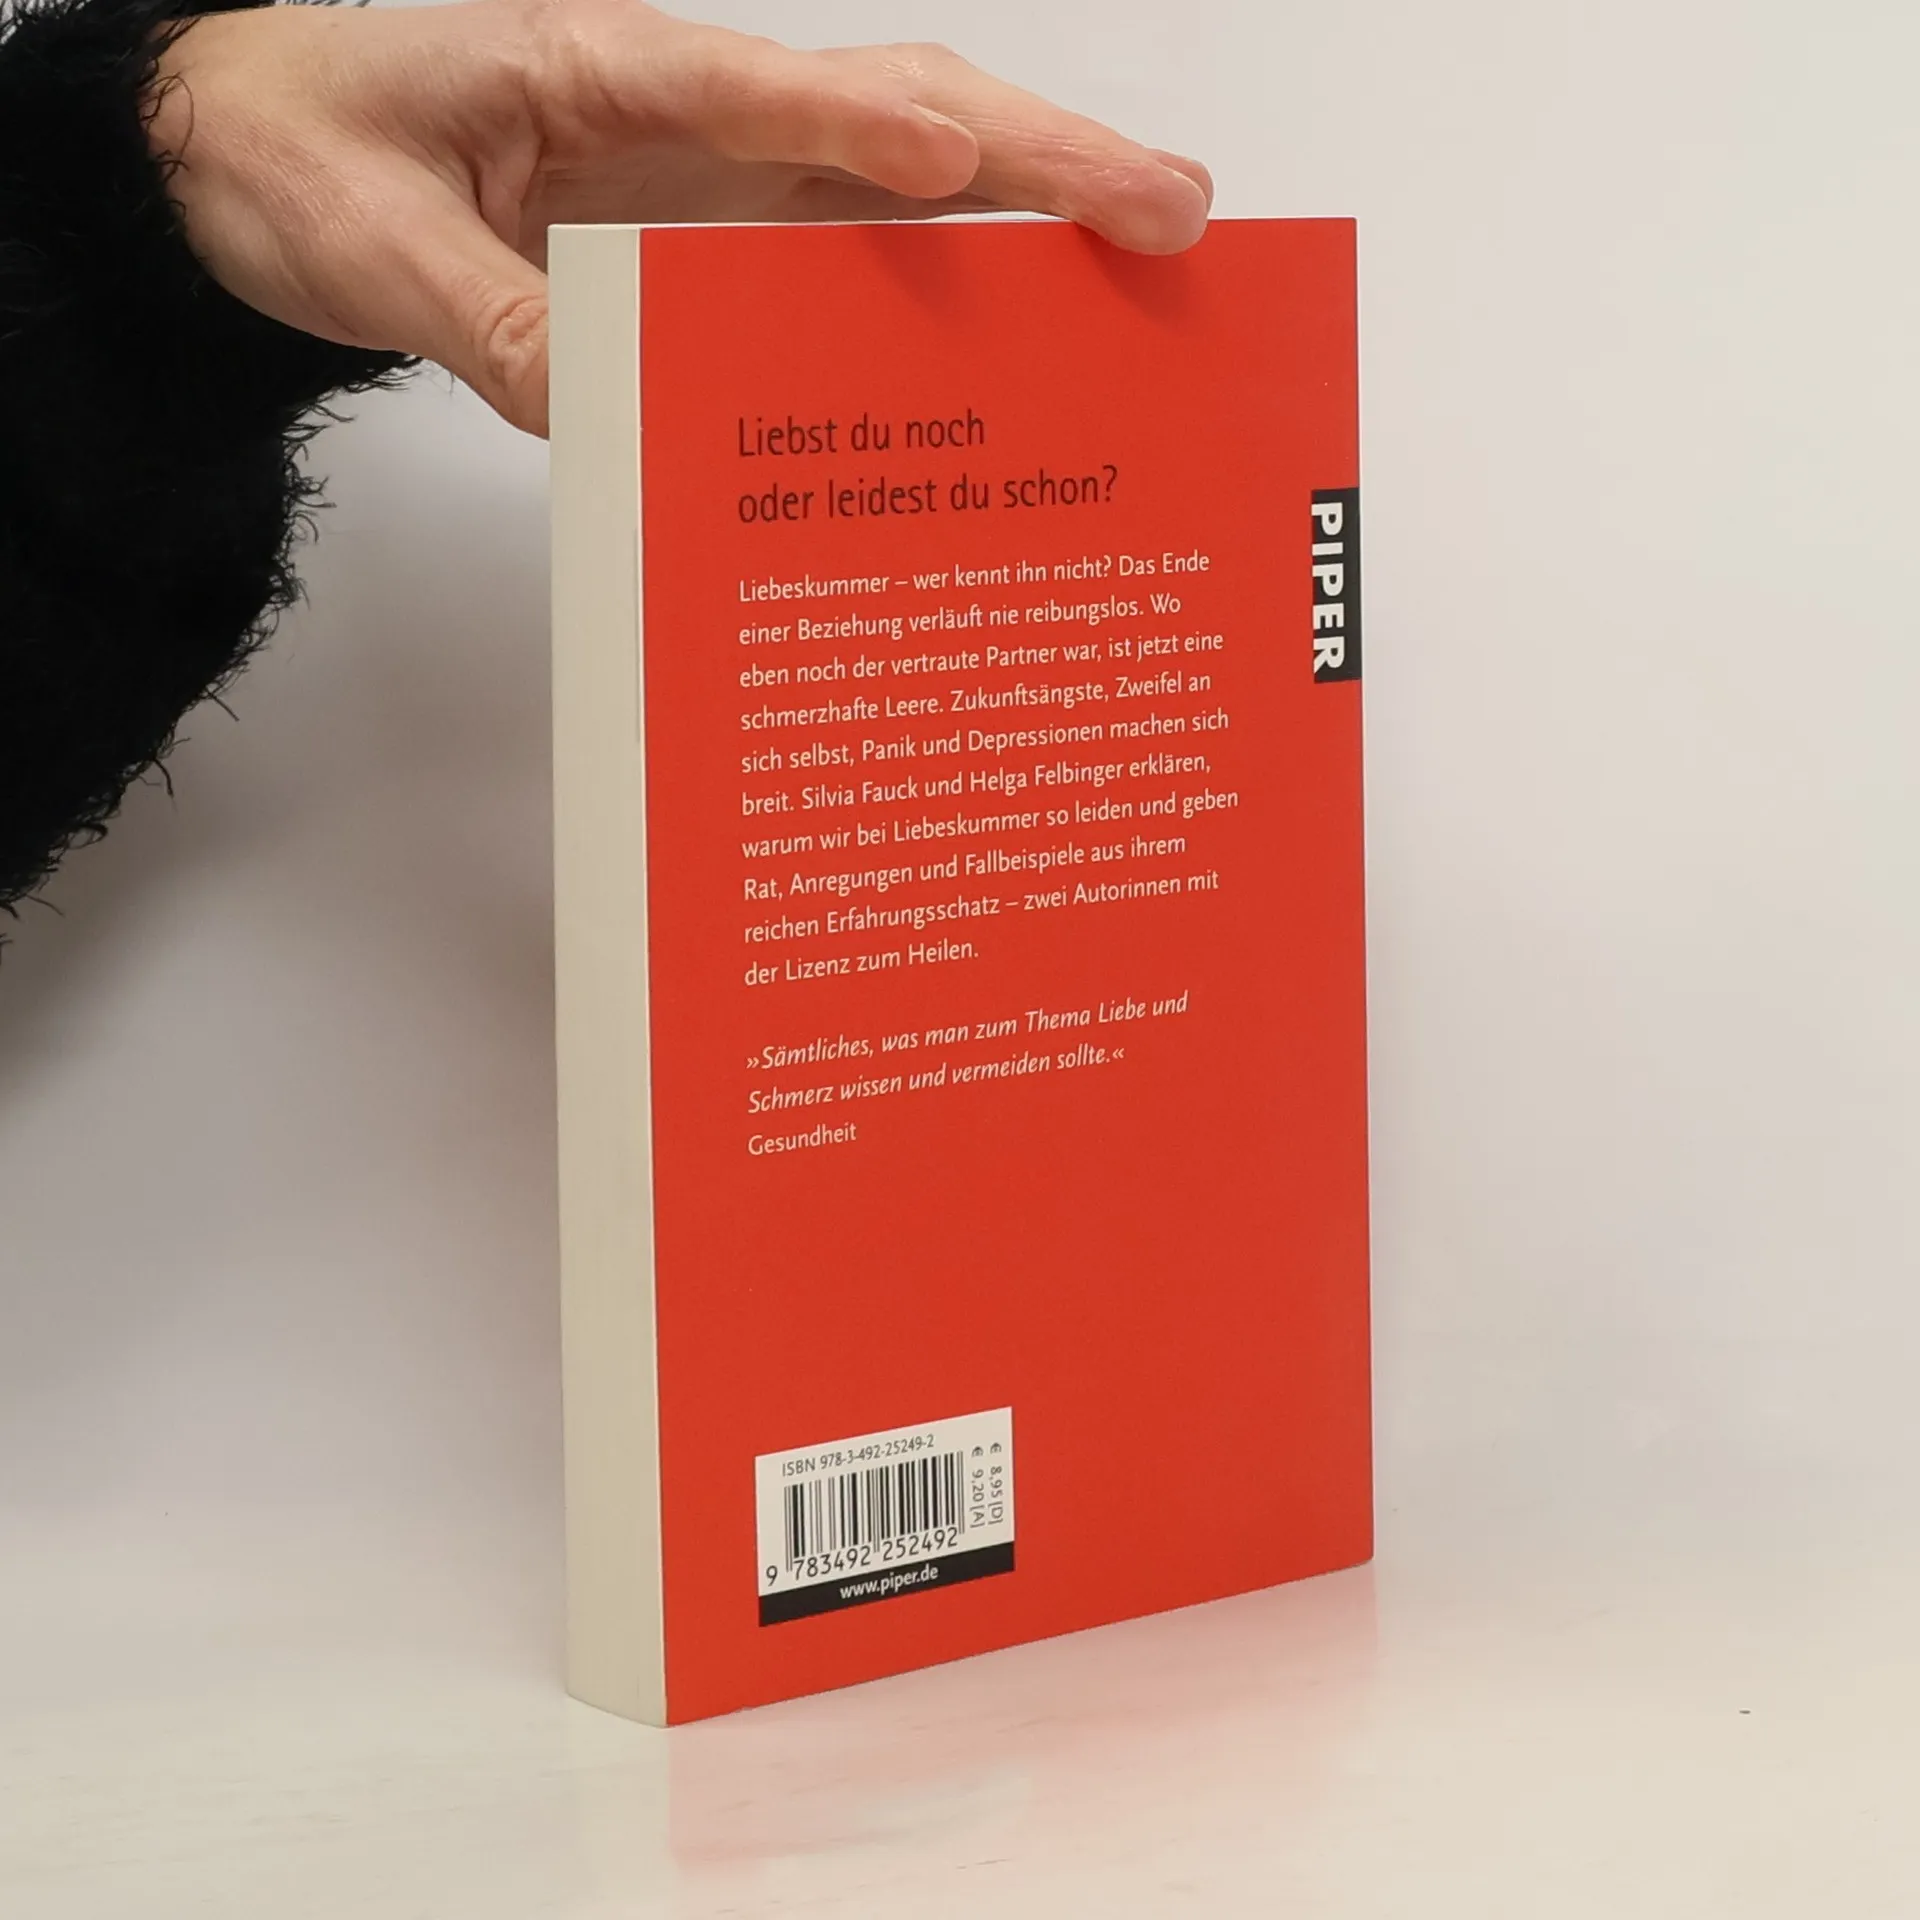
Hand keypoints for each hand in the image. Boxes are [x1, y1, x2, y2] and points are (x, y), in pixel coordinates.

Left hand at [147, 0, 1213, 435]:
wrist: (250, 146)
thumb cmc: (298, 147)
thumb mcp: (370, 242)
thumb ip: (493, 323)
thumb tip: (617, 428)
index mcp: (608, 74)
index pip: (766, 94)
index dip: (876, 131)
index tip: (972, 164)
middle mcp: (694, 114)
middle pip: (896, 117)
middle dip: (1040, 159)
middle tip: (1173, 213)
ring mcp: (717, 173)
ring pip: (904, 179)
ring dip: (1032, 217)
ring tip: (1152, 262)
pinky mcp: (712, 232)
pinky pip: (848, 254)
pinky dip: (944, 281)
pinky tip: (1015, 336)